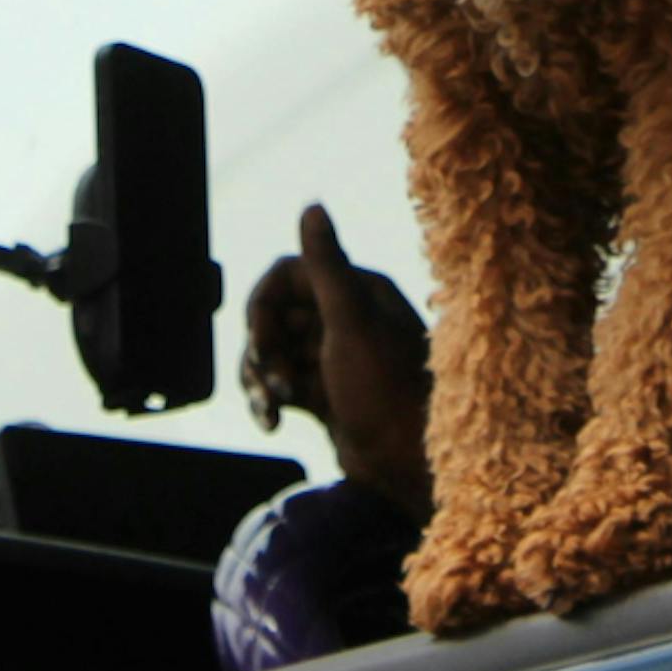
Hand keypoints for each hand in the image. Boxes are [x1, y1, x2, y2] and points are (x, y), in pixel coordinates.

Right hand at [238, 204, 435, 518]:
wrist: (410, 466)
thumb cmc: (387, 390)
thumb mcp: (351, 324)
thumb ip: (327, 265)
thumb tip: (312, 204)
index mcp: (357, 290)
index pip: (286, 275)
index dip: (263, 307)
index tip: (261, 341)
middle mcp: (345, 317)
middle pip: (274, 317)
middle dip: (264, 352)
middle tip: (278, 385)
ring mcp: (332, 358)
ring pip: (273, 353)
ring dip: (262, 379)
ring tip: (275, 409)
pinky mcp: (323, 393)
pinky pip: (279, 384)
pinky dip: (269, 400)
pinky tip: (272, 422)